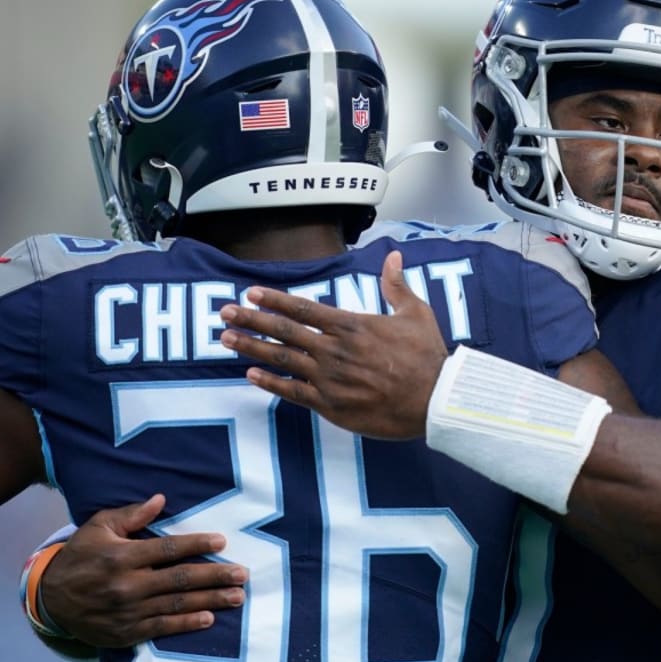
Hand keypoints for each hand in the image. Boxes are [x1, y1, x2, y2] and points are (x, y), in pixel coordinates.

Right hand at [41, 494, 247, 646]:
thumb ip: (131, 515)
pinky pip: (162, 628)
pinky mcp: (126, 632)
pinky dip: (187, 624)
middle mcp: (127, 584)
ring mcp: (128, 611)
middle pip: (180, 579)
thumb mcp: (98, 528)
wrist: (50, 600)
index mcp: (122, 556)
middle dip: (215, 576)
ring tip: (237, 596)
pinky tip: (208, 618)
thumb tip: (161, 499)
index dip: (197, 544)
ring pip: (177, 605)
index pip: (168, 549)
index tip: (222, 541)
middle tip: (242, 574)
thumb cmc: (80, 556)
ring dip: (210, 600)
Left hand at [219, 250, 448, 439]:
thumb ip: (396, 285)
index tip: (251, 293)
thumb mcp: (416, 313)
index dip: (274, 299)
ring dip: (251, 347)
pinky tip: (251, 374)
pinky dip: (269, 382)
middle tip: (224, 312)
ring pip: (281, 359)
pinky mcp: (331, 405)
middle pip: (283, 330)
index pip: (303, 308)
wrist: (435, 400)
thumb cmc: (428, 357)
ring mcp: (329, 378)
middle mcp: (334, 349)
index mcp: (351, 325)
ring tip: (226, 339)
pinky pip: (292, 392)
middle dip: (250, 319)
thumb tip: (393, 256)